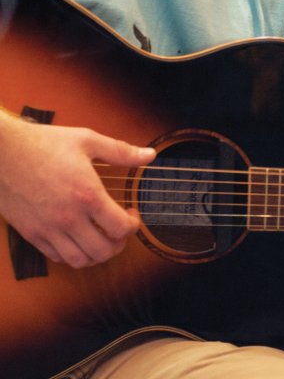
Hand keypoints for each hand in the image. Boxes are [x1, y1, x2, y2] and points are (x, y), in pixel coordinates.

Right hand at [0, 114, 154, 268]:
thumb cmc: (44, 143)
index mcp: (87, 195)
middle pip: (103, 251)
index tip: (131, 212)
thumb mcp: (88, 140)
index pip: (121, 228)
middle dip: (119, 243)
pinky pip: (57, 257)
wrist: (2, 151)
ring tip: (101, 236)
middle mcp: (68, 217)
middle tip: (119, 228)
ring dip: (97, 254)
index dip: (134, 225)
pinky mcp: (31, 233)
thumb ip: (122, 151)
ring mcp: (48, 229)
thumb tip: (150, 155)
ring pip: (80, 260)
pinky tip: (78, 236)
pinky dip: (72, 254)